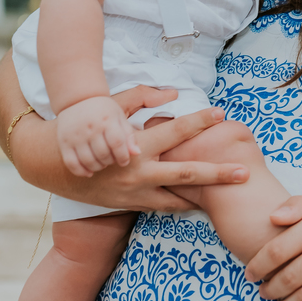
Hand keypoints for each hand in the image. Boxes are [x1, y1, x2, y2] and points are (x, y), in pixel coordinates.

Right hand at [56, 95, 139, 176]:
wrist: (77, 99)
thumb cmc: (102, 109)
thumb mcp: (119, 117)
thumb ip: (129, 135)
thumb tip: (137, 153)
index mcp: (107, 120)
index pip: (117, 143)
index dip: (123, 156)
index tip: (124, 161)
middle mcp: (90, 128)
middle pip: (103, 154)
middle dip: (110, 162)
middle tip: (112, 161)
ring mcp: (76, 136)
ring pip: (88, 161)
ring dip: (98, 167)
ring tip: (102, 164)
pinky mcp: (64, 142)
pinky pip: (71, 163)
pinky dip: (80, 171)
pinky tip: (89, 172)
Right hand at [58, 87, 251, 212]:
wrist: (57, 166)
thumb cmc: (89, 129)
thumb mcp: (113, 108)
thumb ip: (143, 98)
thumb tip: (173, 93)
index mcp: (138, 145)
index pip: (176, 131)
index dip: (199, 121)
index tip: (221, 114)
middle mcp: (140, 171)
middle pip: (187, 174)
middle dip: (218, 173)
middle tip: (244, 172)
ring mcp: (137, 193)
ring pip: (179, 198)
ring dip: (206, 197)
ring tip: (233, 195)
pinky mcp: (132, 204)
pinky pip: (164, 207)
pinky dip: (183, 205)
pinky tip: (204, 204)